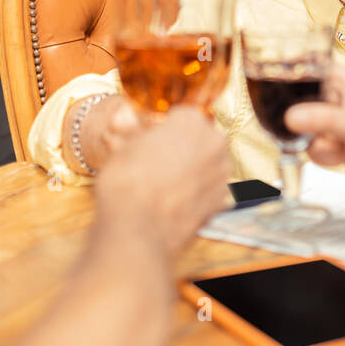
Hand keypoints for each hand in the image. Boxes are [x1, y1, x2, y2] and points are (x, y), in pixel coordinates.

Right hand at [91, 107, 230, 258]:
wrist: (137, 230)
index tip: (150, 140)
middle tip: (154, 162)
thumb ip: (131, 128)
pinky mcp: (221, 202)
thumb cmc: (126, 183)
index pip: (180, 116)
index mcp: (192, 122)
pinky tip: (173, 201)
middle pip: (198, 138)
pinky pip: (208, 189)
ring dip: (190, 169)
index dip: (162, 128)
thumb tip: (124, 115)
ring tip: (162, 184)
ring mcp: (221, 174)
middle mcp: (215, 144)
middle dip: (181, 147)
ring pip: (205, 164)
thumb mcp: (123, 147)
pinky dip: (195, 193)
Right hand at [284, 64, 344, 186]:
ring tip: (337, 146)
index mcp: (341, 80)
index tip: (281, 97)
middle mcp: (333, 97)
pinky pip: (309, 146)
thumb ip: (323, 120)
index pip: (306, 69)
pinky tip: (339, 156)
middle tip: (318, 132)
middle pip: (296, 102)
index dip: (290, 79)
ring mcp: (329, 119)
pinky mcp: (329, 139)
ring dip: (316, 144)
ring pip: (300, 129)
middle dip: (302, 123)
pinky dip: (321, 155)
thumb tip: (292, 116)